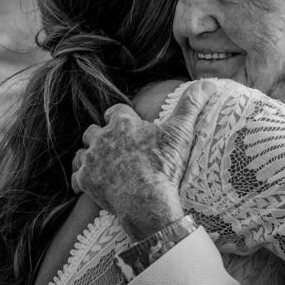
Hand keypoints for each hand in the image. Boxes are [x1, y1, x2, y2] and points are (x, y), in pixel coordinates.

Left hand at [71, 81, 212, 239]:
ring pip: (82, 152)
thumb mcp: (181, 133)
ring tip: (103, 166)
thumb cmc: (164, 166)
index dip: (122, 119)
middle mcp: (102, 138)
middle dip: (102, 137)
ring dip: (90, 157)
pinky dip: (82, 180)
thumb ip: (191, 105)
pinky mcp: (85, 180)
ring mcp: (91, 159)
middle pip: (94, 131)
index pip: (115, 112)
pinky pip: (76, 177)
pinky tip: (90, 185)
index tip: (130, 127)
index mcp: (123, 123)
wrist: (148, 201)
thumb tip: (208, 84)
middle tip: (117, 150)